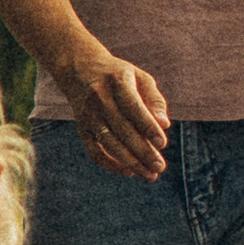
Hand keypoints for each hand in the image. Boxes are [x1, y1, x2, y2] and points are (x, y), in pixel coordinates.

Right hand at [58, 45, 170, 180]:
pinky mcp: (81, 127)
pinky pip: (94, 151)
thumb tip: (165, 125)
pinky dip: (110, 164)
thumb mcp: (140, 77)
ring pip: (109, 143)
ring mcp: (88, 114)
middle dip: (142, 151)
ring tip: (149, 175)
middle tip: (159, 167)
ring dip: (130, 163)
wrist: (79, 69)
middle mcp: (99, 98)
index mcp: (117, 81)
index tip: (162, 144)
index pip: (133, 107)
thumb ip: (155, 99)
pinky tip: (129, 172)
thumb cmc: (119, 76)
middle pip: (122, 129)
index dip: (147, 126)